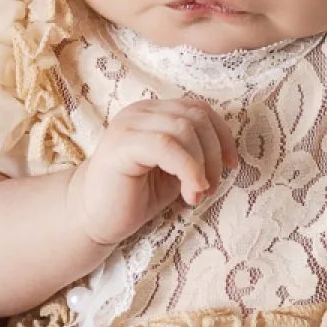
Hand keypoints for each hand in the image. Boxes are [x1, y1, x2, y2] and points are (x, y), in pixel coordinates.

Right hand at [69, 96, 237, 247]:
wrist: (94, 218)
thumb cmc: (136, 195)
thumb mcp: (175, 170)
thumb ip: (195, 153)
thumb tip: (227, 154)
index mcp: (154, 113)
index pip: (199, 108)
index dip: (222, 135)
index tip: (231, 165)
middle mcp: (141, 111)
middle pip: (196, 116)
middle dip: (213, 153)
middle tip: (209, 187)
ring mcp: (129, 125)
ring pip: (184, 128)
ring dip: (201, 165)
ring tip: (196, 193)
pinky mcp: (121, 145)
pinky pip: (166, 146)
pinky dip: (188, 169)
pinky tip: (190, 192)